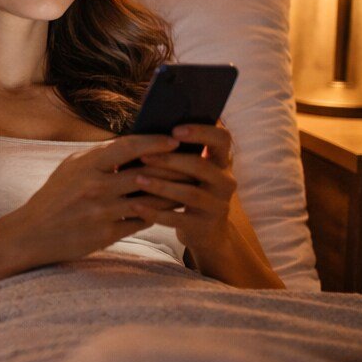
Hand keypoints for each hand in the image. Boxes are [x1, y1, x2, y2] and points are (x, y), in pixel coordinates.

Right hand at [0, 133, 183, 266]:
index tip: (174, 141)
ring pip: (149, 200)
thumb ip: (101, 156)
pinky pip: (141, 222)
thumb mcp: (71, 168)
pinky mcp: (105, 235)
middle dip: (172, 169)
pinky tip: (168, 211)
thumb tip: (136, 143)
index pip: (129, 147)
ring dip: (171, 194)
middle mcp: (95, 187)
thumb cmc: (55, 196)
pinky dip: (157, 215)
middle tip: (193, 165)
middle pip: (146, 174)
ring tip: (187, 188)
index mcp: (87, 165)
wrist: (31, 234)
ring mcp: (101, 212)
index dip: (155, 142)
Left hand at [126, 123, 241, 256]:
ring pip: (190, 193)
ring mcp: (216, 205)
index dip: (201, 132)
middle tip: (143, 156)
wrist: (206, 231)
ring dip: (161, 185)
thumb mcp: (194, 170)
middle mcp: (225, 181)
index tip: (174, 130)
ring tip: (137, 179)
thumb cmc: (191, 189)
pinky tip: (136, 206)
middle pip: (201, 166)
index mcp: (222, 161)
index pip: (222, 139)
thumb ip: (181, 151)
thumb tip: (147, 129)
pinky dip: (155, 212)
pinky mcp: (203, 226)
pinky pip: (178, 218)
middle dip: (170, 160)